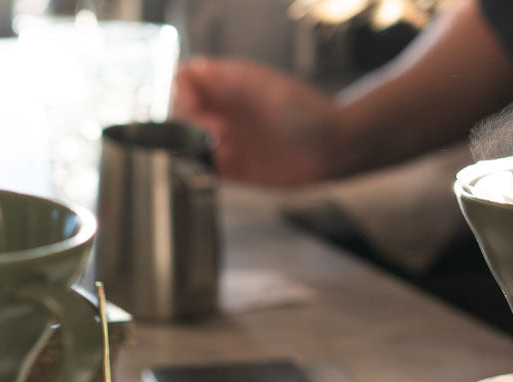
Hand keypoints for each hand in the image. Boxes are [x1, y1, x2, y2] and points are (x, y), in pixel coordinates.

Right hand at [172, 57, 343, 185]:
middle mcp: (225, 112)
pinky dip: (194, 170)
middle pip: (181, 111)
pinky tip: (200, 169)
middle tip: (196, 132)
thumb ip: (227, 81)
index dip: (181, 90)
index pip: (187, 80)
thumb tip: (188, 80)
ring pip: (186, 142)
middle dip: (179, 120)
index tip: (189, 104)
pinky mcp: (236, 170)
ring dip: (182, 147)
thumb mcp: (264, 87)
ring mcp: (229, 141)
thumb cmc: (306, 112)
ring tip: (198, 151)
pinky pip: (203, 169)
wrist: (333, 148)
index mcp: (229, 86)